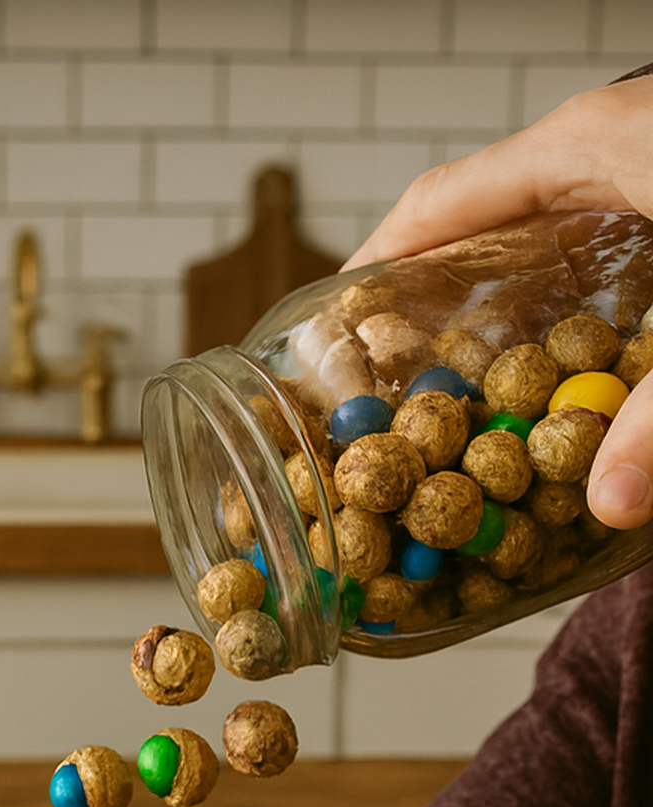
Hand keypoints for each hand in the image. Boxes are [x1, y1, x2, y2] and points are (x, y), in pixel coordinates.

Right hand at [342, 75, 652, 529]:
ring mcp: (647, 173)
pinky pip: (595, 252)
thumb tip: (604, 510)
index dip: (374, 273)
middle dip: (429, 308)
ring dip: (496, 312)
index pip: (440, 203)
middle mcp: (611, 150)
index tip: (334, 337)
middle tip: (395, 391)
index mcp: (593, 146)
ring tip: (462, 394)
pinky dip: (564, 309)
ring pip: (538, 240)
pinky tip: (567, 371)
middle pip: (479, 227)